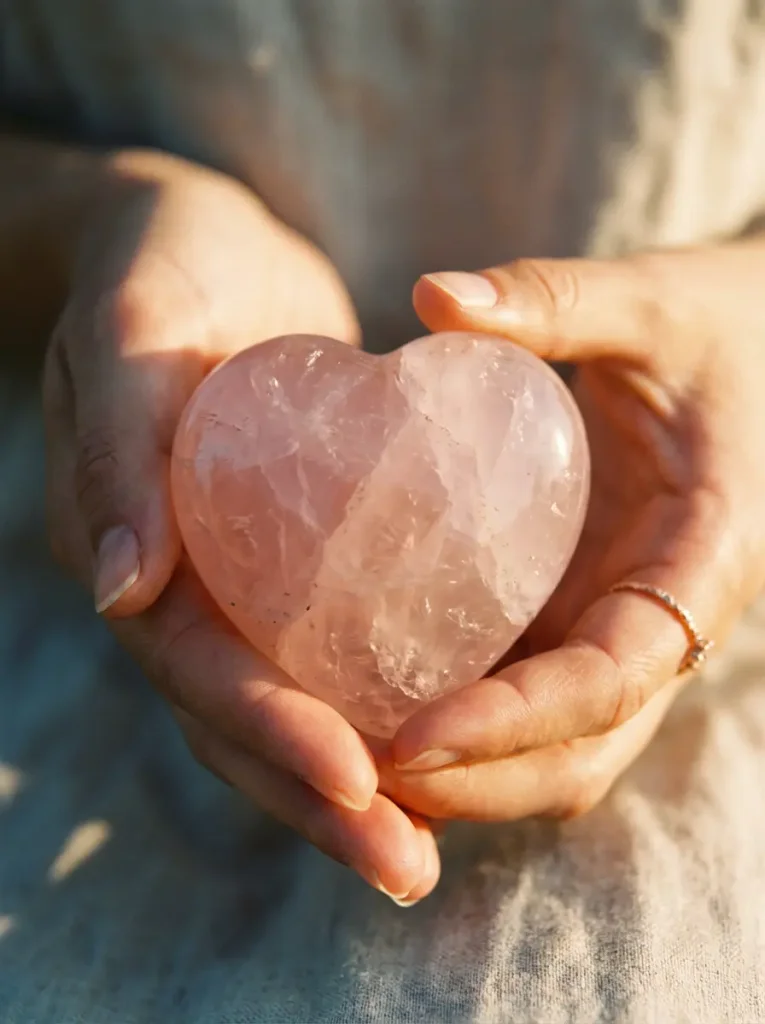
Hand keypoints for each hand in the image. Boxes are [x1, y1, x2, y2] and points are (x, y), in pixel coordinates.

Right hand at [43, 150, 438, 903]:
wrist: (205, 244)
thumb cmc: (163, 268)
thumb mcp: (134, 329)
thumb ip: (118, 446)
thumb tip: (118, 591)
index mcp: (127, 544)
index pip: (193, 664)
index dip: (266, 727)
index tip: (360, 777)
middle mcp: (176, 583)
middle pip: (237, 717)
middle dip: (318, 797)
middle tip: (408, 867)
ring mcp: (233, 577)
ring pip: (283, 704)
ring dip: (349, 786)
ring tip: (422, 854)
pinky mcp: (290, 558)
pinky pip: (326, 651)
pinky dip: (373, 710)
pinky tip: (440, 752)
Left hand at [378, 249, 764, 820]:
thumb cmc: (725, 329)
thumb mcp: (650, 302)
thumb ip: (553, 300)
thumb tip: (431, 296)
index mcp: (705, 563)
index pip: (615, 678)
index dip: (518, 721)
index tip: (411, 738)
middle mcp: (668, 621)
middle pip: (580, 751)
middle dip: (477, 782)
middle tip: (352, 774)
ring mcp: (627, 628)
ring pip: (558, 747)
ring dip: (466, 775)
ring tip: (348, 761)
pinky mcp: (591, 613)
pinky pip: (531, 694)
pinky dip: (465, 722)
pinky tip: (373, 697)